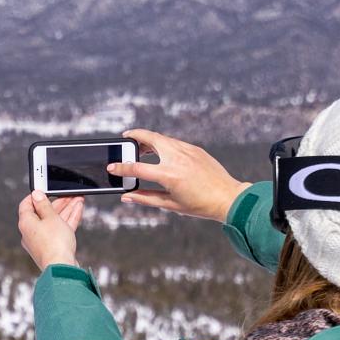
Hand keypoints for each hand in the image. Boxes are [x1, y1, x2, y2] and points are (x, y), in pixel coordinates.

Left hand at [16, 191, 83, 270]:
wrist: (62, 267)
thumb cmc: (54, 244)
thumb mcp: (50, 217)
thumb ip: (44, 205)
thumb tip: (36, 195)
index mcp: (26, 224)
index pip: (26, 205)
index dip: (35, 196)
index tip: (44, 190)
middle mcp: (31, 232)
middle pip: (43, 212)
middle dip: (58, 202)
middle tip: (68, 194)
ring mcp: (42, 240)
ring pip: (54, 220)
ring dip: (66, 209)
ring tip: (78, 199)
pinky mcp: (52, 246)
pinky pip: (60, 229)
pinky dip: (68, 219)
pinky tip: (77, 210)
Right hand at [114, 128, 247, 221]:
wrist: (228, 197)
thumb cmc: (200, 205)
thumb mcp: (170, 204)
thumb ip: (145, 198)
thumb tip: (127, 196)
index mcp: (169, 175)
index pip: (137, 167)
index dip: (121, 167)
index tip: (112, 167)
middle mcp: (177, 158)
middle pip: (150, 138)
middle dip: (135, 135)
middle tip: (126, 137)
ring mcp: (187, 151)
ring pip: (163, 138)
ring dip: (150, 139)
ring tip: (142, 147)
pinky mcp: (195, 149)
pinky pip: (175, 142)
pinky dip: (164, 144)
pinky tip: (162, 153)